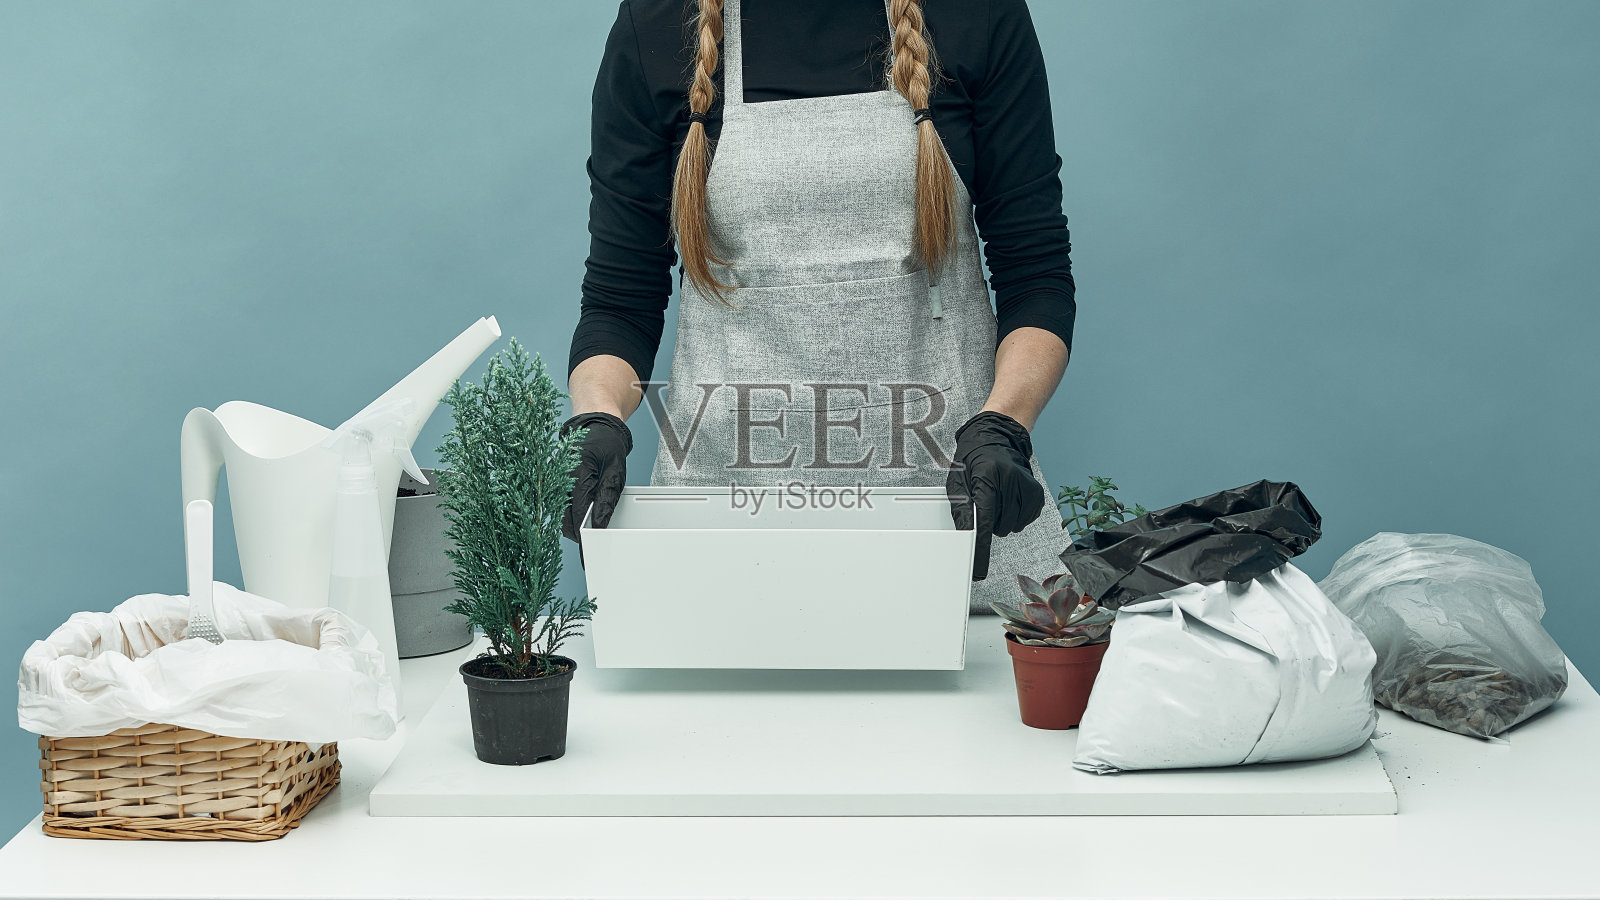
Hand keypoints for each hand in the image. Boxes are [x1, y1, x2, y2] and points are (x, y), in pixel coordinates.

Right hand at [560, 412, 631, 555]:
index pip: (578, 519)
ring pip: (564, 516)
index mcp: (576, 478)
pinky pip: (563, 507)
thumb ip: (608, 497)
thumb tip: (601, 522)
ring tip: (593, 522)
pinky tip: (585, 511)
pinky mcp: (559, 484)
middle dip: (580, 535)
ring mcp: (558, 483)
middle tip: (597, 541)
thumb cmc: (606, 443)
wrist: (595, 424)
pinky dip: (573, 514)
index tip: (588, 557)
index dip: (584, 541)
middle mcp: (561, 482)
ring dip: (576, 524)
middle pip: (567, 522)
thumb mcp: (616, 469)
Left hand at [945, 410, 1044, 579]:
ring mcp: (1027, 487)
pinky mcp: (1037, 493)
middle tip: (985, 502)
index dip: (980, 549)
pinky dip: (1015, 515)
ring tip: (997, 497)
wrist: (997, 437)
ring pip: (1012, 526)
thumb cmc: (974, 458)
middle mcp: (1010, 482)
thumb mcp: (958, 481)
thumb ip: (961, 509)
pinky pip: (1024, 520)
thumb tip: (964, 534)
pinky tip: (1009, 498)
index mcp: (987, 478)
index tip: (978, 570)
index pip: (984, 523)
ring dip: (1003, 518)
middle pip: (999, 527)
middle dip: (990, 521)